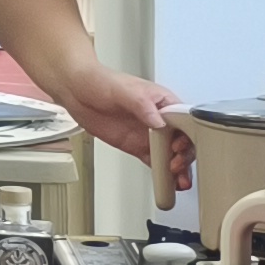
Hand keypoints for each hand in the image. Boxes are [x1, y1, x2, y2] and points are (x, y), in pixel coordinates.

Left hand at [63, 67, 188, 192]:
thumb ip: (144, 105)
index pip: (186, 122)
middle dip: (184, 157)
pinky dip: (162, 173)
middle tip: (176, 166)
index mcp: (164, 103)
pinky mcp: (137, 146)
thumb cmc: (101, 81)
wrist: (77, 90)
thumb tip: (159, 121)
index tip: (179, 147)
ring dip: (178, 169)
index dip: (187, 137)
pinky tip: (167, 182)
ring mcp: (149, 135)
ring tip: (179, 182)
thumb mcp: (124, 90)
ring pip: (171, 155)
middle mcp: (160, 120)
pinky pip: (155, 161)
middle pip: (183, 142)